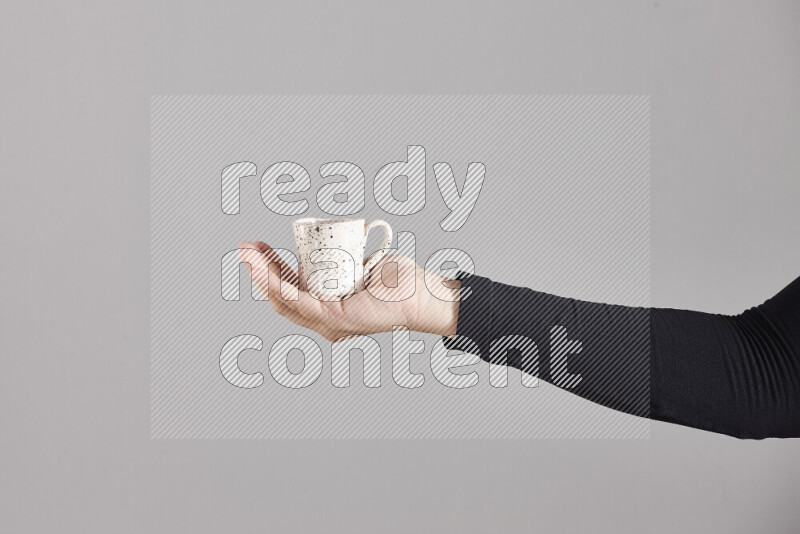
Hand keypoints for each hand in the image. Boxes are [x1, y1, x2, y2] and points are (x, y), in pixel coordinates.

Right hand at [238, 242, 460, 341]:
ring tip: (250, 255)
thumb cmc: (396, 282)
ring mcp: (328, 322)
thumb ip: (341, 259)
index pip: (288, 289)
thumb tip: (328, 240)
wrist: (421, 293)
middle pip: (280, 296)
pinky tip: (270, 276)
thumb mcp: (358, 266)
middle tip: (245, 247)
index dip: (268, 268)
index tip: (257, 246)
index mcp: (324, 307)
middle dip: (258, 270)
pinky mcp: (337, 320)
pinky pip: (303, 304)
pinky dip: (283, 290)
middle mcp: (322, 319)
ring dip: (263, 277)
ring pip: (285, 300)